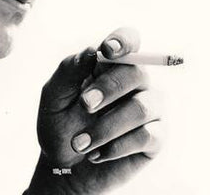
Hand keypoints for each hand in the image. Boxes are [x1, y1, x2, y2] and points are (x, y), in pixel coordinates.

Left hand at [27, 28, 161, 194]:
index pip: (128, 40)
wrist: (63, 169)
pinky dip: (116, 146)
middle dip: (108, 89)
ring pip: (141, 107)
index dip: (123, 40)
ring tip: (79, 143)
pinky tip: (97, 154)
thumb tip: (92, 50)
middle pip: (136, 72)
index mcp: (109, 65)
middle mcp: (133, 82)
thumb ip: (70, 70)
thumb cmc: (59, 125)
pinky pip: (146, 135)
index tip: (108, 50)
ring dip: (106, 126)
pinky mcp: (155, 137)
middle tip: (84, 105)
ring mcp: (147, 108)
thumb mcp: (54, 97)